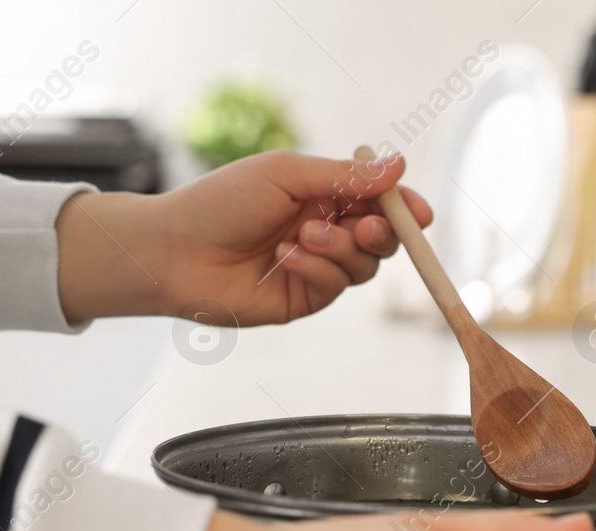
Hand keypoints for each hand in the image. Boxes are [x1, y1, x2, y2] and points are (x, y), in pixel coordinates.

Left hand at [55, 151, 432, 325]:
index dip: (403, 208)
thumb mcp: (286, 175)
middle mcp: (325, 232)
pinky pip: (334, 287)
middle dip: (382, 233)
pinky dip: (317, 270)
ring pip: (363, 267)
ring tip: (303, 237)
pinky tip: (285, 257)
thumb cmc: (221, 202)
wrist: (176, 249)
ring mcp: (316, 269)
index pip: (378, 202)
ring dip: (341, 249)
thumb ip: (344, 176)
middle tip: (368, 226)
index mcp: (321, 195)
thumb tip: (397, 166)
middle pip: (382, 239)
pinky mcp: (303, 299)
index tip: (419, 214)